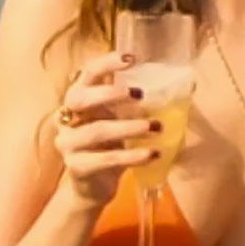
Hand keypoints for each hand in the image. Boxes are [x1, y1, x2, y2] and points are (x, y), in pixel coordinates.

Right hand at [54, 51, 157, 205]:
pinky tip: (153, 154)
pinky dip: (132, 156)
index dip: (105, 64)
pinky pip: (105, 159)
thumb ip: (130, 102)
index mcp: (77, 100)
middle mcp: (67, 119)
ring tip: (156, 127)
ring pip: (96, 131)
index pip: (86, 74)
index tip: (130, 58)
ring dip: (129, 127)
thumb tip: (177, 82)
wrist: (92, 187)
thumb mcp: (116, 119)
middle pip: (79, 98)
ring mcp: (68, 144)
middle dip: (109, 93)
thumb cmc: (108, 146)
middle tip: (139, 93)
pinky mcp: (76, 167)